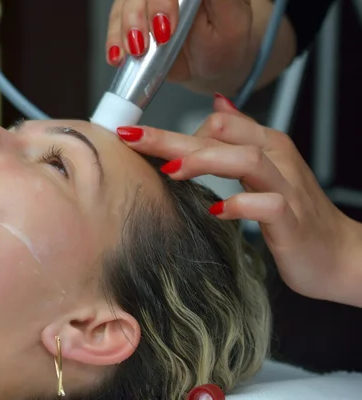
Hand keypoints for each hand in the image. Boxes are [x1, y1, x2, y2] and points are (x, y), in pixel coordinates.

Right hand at [106, 0, 255, 94]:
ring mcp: (147, 0)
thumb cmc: (224, 44)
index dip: (161, 1)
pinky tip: (118, 55)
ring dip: (123, 29)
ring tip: (134, 52)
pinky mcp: (132, 15)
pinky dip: (113, 39)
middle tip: (144, 44)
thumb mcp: (232, 22)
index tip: (164, 28)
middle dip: (137, 15)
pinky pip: (114, 21)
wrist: (209, 64)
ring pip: (124, 3)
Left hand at [116, 94, 360, 305]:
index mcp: (265, 145)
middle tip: (133, 139)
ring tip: (171, 171)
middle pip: (221, 135)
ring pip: (246, 159)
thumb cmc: (295, 214)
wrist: (338, 254)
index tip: (135, 138)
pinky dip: (240, 204)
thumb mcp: (266, 168)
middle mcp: (275, 159)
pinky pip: (267, 205)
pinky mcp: (291, 219)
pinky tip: (216, 211)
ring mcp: (285, 188)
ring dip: (205, 161)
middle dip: (172, 136)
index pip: (215, 123)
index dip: (172, 128)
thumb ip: (241, 137)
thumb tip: (217, 105)